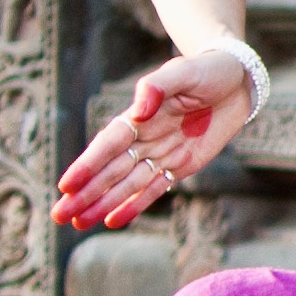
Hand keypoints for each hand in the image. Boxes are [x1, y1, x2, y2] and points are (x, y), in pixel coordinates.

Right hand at [51, 50, 254, 229]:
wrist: (236, 81)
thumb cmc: (205, 71)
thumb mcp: (182, 73)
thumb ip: (157, 88)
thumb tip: (138, 110)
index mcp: (137, 117)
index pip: (108, 145)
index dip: (87, 166)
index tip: (66, 186)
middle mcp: (143, 138)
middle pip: (109, 171)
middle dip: (85, 194)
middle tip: (59, 216)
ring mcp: (160, 154)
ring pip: (126, 185)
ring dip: (102, 204)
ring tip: (77, 224)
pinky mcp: (180, 166)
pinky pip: (155, 189)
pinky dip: (134, 205)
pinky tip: (111, 221)